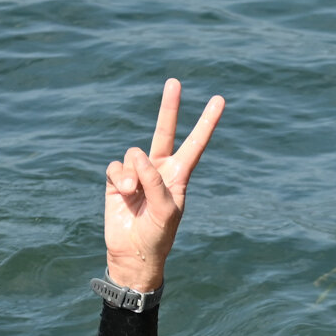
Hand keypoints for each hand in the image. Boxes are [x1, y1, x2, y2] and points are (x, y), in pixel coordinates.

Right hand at [103, 79, 224, 292]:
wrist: (132, 254)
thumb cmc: (157, 236)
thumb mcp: (165, 211)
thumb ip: (155, 181)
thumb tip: (138, 155)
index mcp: (179, 175)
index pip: (195, 144)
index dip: (206, 123)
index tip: (219, 100)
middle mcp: (159, 169)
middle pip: (164, 131)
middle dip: (170, 107)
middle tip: (175, 81)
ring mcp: (137, 173)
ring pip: (133, 154)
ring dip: (133, 174)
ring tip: (135, 195)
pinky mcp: (117, 179)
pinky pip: (116, 166)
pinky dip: (119, 177)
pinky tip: (124, 193)